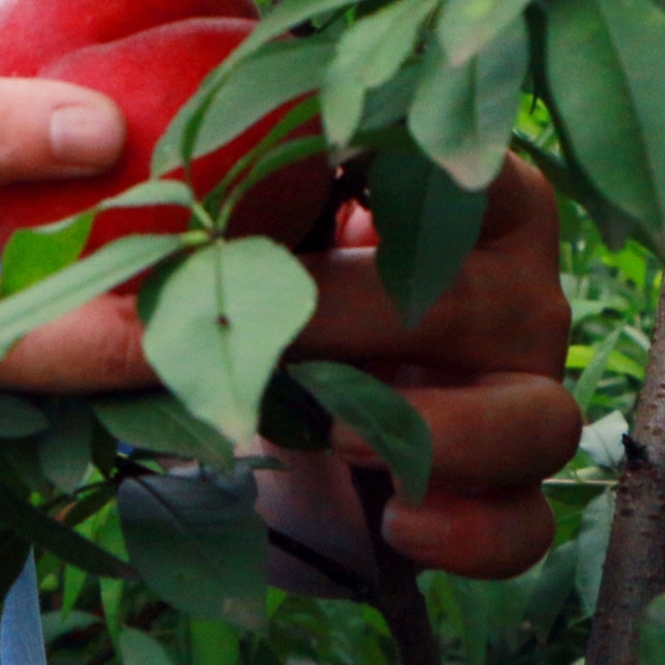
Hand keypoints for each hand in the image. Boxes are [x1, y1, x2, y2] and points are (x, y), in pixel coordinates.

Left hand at [261, 158, 579, 582]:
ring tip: (332, 431)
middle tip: (252, 331)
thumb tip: (123, 132)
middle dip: (353, 320)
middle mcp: (518, 297)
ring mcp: (525, 399)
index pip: (472, 173)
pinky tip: (393, 521)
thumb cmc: (260, 288)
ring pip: (540, 421)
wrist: (254, 422)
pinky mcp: (501, 499)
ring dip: (438, 432)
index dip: (395, 177)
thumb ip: (232, 173)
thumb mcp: (245, 223)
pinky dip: (467, 533)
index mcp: (471, 207)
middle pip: (477, 304)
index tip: (307, 175)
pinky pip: (523, 527)